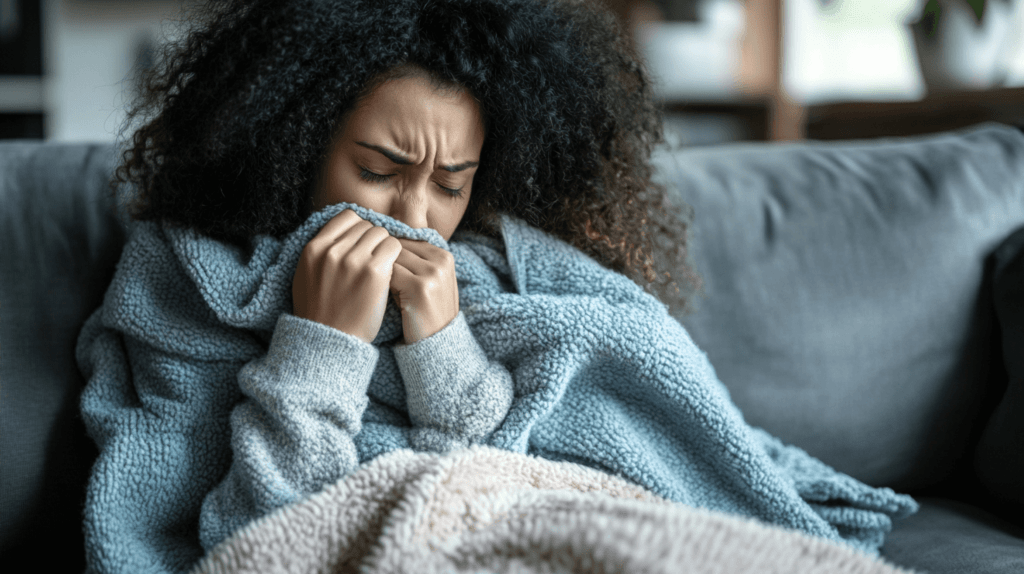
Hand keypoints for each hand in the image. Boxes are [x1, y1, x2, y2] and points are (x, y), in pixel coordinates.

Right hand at [292, 209, 402, 342]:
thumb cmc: (320, 312)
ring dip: (386, 247)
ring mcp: (353, 260)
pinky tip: (392, 271)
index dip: (359, 228)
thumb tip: (340, 234)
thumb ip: (320, 253)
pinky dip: (396, 256)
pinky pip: (394, 246)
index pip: (346, 217)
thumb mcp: (305, 276)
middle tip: (376, 259)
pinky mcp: (374, 272)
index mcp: (313, 249)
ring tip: (383, 266)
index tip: (364, 243)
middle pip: (366, 225)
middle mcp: (332, 251)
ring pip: (381, 233)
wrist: (332, 341)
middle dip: (373, 240)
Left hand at [389, 237, 459, 343]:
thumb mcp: (428, 281)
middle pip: (398, 245)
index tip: (383, 271)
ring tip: (380, 288)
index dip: (390, 254)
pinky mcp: (421, 287)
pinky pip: (390, 272)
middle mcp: (442, 260)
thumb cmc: (424, 311)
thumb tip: (383, 236)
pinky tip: (381, 296)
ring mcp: (433, 273)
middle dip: (384, 261)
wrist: (436, 343)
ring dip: (382, 270)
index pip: (407, 238)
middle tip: (377, 280)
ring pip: (392, 257)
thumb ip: (414, 260)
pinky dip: (382, 282)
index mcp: (444, 255)